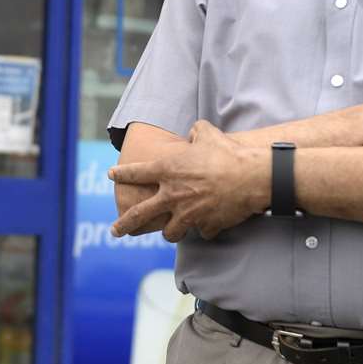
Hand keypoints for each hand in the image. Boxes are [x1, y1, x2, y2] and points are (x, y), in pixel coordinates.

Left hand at [108, 120, 268, 241]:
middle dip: (124, 224)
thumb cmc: (228, 152)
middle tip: (115, 230)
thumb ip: (195, 132)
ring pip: (170, 232)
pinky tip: (209, 225)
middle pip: (140, 215)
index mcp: (168, 170)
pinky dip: (205, 229)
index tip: (111, 176)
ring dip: (170, 232)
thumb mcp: (207, 133)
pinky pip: (202, 232)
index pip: (136, 173)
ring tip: (170, 232)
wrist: (251, 176)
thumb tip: (194, 131)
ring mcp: (188, 214)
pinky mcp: (206, 226)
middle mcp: (173, 195)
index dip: (122, 174)